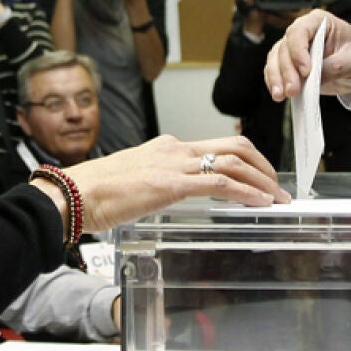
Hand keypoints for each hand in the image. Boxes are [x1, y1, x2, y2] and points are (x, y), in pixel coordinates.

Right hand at [53, 135, 288, 233]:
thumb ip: (155, 185)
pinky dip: (246, 192)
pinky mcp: (172, 184)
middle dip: (262, 165)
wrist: (74, 193)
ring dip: (261, 180)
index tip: (258, 176)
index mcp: (166, 148)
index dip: (244, 160)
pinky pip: (220, 184)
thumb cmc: (94, 193)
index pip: (215, 146)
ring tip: (276, 198)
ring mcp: (175, 164)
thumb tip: (165, 196)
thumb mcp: (134, 183)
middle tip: (276, 186)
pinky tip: (259, 203)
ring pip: (234, 162)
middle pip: (234, 146)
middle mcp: (174, 150)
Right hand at [263, 9, 350, 100]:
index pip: (299, 31)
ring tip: (281, 95)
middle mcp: (303, 32)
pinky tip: (278, 94)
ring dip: (276, 78)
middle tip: (293, 89)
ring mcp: (295, 48)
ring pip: (275, 59)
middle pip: (284, 47)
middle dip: (287, 71)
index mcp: (319, 22)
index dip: (298, 51)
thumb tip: (314, 77)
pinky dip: (274, 82)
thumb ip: (333, 66)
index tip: (306, 71)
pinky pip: (275, 70)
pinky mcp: (291, 64)